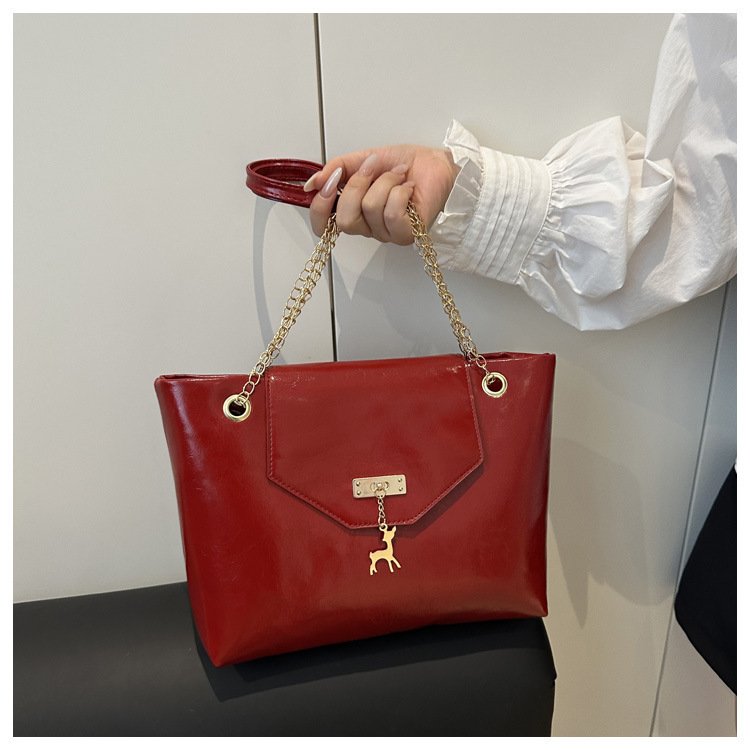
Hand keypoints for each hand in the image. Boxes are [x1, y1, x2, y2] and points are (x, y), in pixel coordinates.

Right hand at [303, 145, 459, 244]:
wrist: (436, 163)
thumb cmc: (405, 164)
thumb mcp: (363, 158)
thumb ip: (337, 169)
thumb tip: (313, 183)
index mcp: (353, 210)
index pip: (324, 225)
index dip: (320, 207)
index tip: (325, 184)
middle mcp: (367, 226)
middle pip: (345, 220)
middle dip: (356, 186)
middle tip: (373, 167)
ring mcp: (386, 233)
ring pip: (370, 210)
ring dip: (384, 182)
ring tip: (398, 175)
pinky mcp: (406, 233)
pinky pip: (392, 214)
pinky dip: (399, 192)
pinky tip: (407, 187)